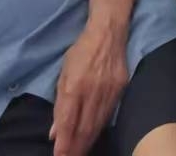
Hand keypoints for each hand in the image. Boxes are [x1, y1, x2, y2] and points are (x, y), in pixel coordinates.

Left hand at [49, 23, 129, 155]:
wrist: (109, 32)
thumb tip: (55, 131)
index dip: (64, 142)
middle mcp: (93, 91)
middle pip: (84, 127)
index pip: (68, 121)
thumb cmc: (81, 51)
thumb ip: (59, 103)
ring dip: (88, 142)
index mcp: (75, 85)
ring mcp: (109, 90)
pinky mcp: (121, 88)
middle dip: (76, 147)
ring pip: (98, 124)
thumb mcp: (64, 73)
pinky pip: (109, 114)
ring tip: (80, 153)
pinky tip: (94, 137)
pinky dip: (100, 128)